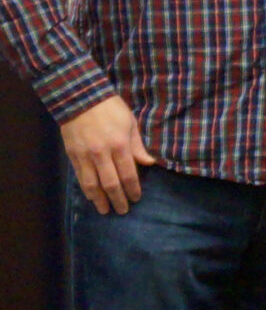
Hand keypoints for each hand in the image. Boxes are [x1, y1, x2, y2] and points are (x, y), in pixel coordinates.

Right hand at [61, 95, 155, 213]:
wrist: (80, 98)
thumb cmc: (111, 109)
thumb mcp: (130, 123)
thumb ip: (138, 146)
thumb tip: (149, 163)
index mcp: (120, 145)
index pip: (128, 174)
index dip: (133, 189)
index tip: (136, 199)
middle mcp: (102, 154)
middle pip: (111, 183)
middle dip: (118, 199)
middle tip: (123, 211)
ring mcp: (85, 156)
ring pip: (92, 184)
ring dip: (100, 200)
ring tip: (105, 210)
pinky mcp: (72, 155)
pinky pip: (80, 177)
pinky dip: (86, 189)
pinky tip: (92, 197)